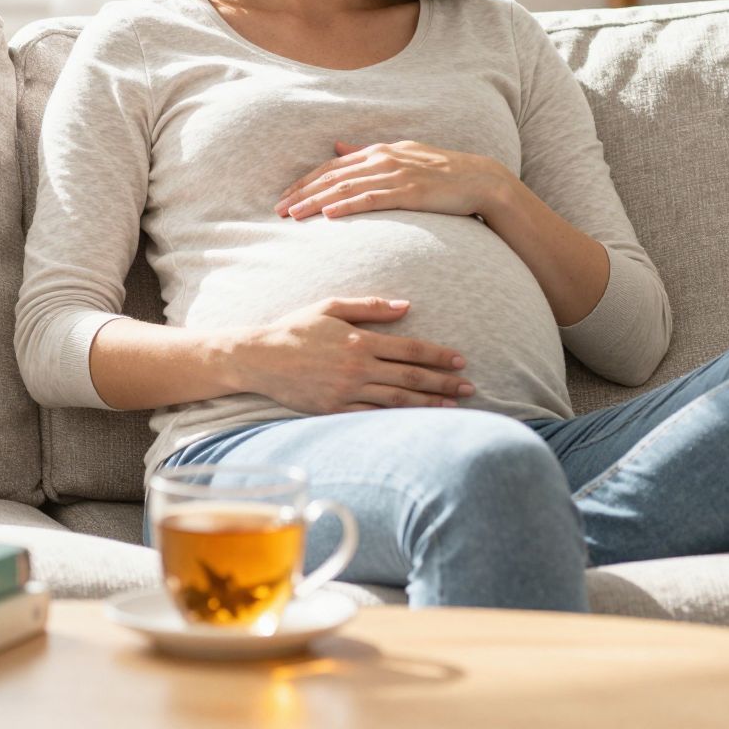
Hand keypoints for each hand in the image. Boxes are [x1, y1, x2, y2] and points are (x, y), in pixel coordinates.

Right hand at [229, 296, 474, 414]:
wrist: (259, 358)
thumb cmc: (296, 328)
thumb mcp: (331, 307)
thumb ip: (370, 307)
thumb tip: (406, 306)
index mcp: (360, 340)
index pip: (410, 349)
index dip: (439, 355)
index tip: (460, 361)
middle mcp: (358, 367)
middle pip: (410, 377)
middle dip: (443, 383)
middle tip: (469, 388)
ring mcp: (346, 391)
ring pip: (397, 400)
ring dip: (428, 404)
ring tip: (452, 408)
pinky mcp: (334, 410)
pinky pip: (372, 417)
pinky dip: (397, 420)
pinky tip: (416, 422)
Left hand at [276, 140, 510, 221]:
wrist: (480, 180)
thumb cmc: (442, 172)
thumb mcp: (402, 155)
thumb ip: (368, 153)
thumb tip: (338, 147)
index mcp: (380, 151)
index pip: (332, 167)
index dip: (306, 182)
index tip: (285, 197)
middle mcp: (383, 159)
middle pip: (332, 177)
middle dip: (302, 193)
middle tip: (278, 210)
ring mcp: (396, 174)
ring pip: (346, 188)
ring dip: (316, 202)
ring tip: (294, 215)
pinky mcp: (409, 192)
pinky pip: (371, 199)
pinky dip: (347, 206)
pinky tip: (329, 215)